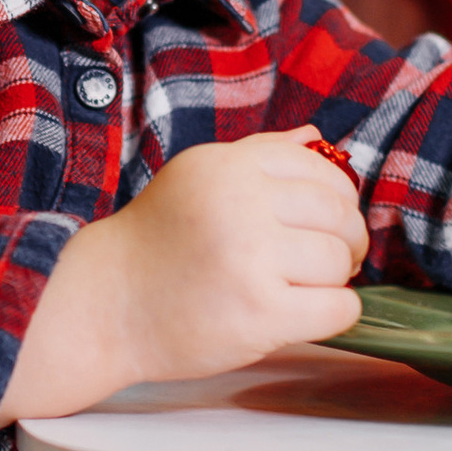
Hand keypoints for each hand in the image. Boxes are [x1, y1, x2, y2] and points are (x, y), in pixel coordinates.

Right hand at [3, 131, 367, 419]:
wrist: (104, 306)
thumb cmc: (155, 245)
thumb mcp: (197, 179)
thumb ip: (257, 155)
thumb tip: (316, 136)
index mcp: (227, 166)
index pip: (320, 168)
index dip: (338, 197)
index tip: (327, 222)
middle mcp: (240, 205)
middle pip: (338, 214)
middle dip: (347, 239)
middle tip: (332, 259)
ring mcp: (251, 259)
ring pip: (338, 260)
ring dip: (335, 278)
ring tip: (308, 287)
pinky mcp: (260, 313)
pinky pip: (338, 308)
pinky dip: (336, 313)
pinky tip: (307, 314)